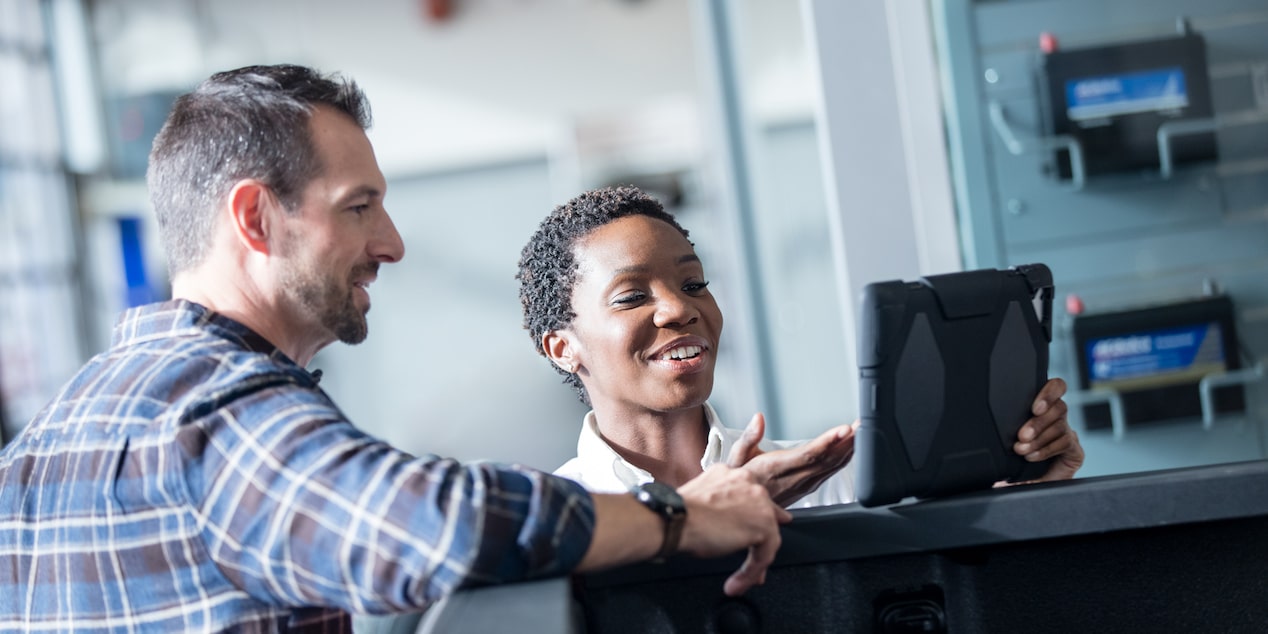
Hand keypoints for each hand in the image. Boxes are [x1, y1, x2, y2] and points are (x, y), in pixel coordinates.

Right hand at [676, 464, 792, 595]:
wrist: (673, 520)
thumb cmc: (677, 514)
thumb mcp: (700, 501)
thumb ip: (718, 506)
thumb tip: (726, 527)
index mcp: (730, 475)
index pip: (750, 497)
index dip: (752, 518)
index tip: (751, 532)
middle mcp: (747, 482)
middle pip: (763, 516)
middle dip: (758, 542)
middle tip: (751, 564)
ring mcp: (758, 502)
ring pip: (766, 537)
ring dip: (753, 563)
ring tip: (738, 580)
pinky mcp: (763, 525)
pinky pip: (764, 555)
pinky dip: (751, 573)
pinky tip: (736, 583)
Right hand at [727, 413, 856, 506]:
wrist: (742, 509)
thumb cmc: (740, 481)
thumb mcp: (736, 457)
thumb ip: (748, 437)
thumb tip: (758, 419)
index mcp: (776, 468)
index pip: (807, 455)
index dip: (828, 442)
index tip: (843, 429)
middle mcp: (793, 479)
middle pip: (826, 460)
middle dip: (846, 442)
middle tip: (861, 424)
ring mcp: (803, 485)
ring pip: (831, 467)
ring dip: (849, 449)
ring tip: (861, 431)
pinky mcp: (808, 487)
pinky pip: (830, 472)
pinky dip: (844, 459)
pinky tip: (851, 448)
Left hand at [1014, 377, 1083, 480]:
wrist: (1028, 484)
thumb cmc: (1017, 460)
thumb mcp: (1008, 441)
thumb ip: (1007, 428)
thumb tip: (993, 423)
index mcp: (1043, 409)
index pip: (1055, 388)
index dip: (1049, 393)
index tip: (1034, 408)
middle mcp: (1057, 418)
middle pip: (1058, 407)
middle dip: (1038, 422)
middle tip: (1022, 435)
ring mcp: (1068, 434)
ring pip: (1059, 426)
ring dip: (1039, 438)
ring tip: (1022, 449)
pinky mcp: (1075, 451)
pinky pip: (1066, 443)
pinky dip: (1047, 450)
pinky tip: (1033, 456)